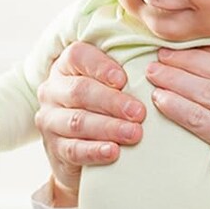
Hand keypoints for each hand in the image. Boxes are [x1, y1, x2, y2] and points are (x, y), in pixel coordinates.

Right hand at [33, 41, 144, 205]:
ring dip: (108, 127)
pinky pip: (73, 149)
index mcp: (65, 67)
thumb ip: (123, 74)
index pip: (77, 56)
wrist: (80, 151)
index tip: (123, 79)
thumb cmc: (102, 108)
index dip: (100, 66)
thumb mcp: (107, 86)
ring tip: (135, 134)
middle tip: (140, 112)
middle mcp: (53, 90)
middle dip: (112, 101)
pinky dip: (95, 151)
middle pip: (80, 91)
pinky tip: (114, 152)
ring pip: (77, 121)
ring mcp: (50, 120)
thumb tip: (159, 67)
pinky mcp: (54, 148)